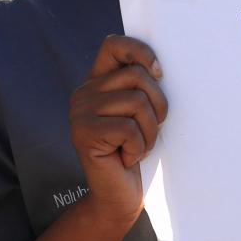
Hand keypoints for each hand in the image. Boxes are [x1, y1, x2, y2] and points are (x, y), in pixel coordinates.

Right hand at [68, 35, 167, 227]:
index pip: (114, 44)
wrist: (119, 195)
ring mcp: (80, 113)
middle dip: (158, 105)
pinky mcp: (84, 134)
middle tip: (151, 129)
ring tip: (139, 145)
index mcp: (98, 82)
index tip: (159, 74)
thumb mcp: (143, 112)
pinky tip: (128, 157)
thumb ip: (143, 86)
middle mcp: (83, 93)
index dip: (141, 52)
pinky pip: (129, 128)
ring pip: (136, 102)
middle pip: (137, 76)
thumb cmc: (137, 150)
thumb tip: (160, 67)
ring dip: (149, 130)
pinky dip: (139, 146)